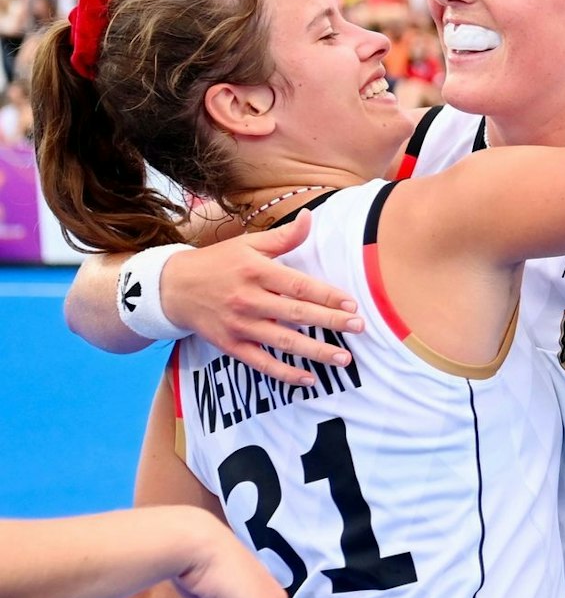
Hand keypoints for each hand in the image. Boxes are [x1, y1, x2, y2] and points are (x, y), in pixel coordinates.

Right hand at [164, 221, 362, 386]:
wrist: (172, 287)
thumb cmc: (217, 263)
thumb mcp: (248, 244)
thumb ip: (283, 237)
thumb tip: (311, 218)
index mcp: (255, 272)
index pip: (298, 285)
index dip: (327, 295)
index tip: (352, 303)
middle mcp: (248, 299)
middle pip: (296, 313)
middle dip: (331, 322)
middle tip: (359, 327)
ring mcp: (238, 325)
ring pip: (282, 341)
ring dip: (315, 351)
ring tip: (343, 358)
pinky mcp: (230, 345)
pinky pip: (261, 363)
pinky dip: (284, 373)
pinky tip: (309, 379)